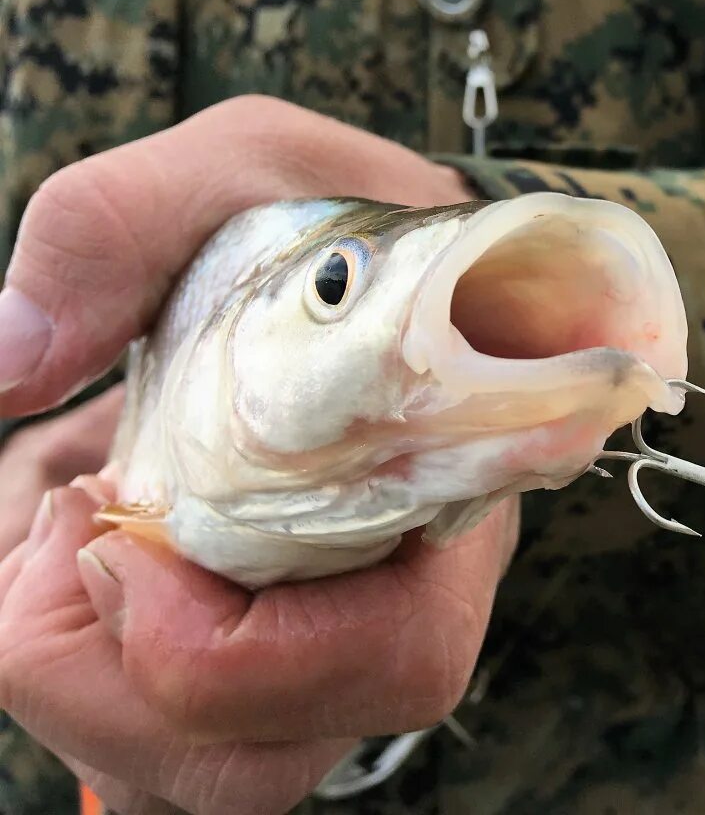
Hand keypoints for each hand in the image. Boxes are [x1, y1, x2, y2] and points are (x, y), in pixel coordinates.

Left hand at [0, 97, 518, 812]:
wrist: (360, 271)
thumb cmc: (327, 220)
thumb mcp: (239, 165)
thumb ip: (118, 222)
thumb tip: (11, 359)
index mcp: (447, 485)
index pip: (405, 648)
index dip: (256, 652)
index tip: (121, 533)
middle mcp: (410, 591)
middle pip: (289, 750)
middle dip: (122, 683)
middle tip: (65, 540)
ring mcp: (341, 638)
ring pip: (229, 775)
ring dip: (90, 693)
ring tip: (59, 548)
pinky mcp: (276, 664)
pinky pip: (184, 754)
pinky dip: (92, 692)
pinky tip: (79, 579)